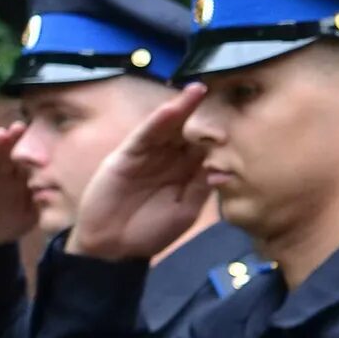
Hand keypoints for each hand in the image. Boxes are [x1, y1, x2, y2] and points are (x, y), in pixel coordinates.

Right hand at [0, 123, 37, 246]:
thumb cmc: (7, 223)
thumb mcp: (28, 216)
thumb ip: (41, 205)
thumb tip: (59, 197)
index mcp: (17, 177)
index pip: (25, 159)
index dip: (31, 148)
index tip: (42, 138)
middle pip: (7, 153)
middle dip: (13, 140)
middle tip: (20, 127)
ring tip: (0, 134)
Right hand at [70, 85, 211, 261]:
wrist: (114, 246)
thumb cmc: (150, 231)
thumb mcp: (183, 213)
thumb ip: (199, 190)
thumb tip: (221, 172)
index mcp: (184, 173)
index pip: (201, 150)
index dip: (212, 140)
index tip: (224, 137)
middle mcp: (167, 159)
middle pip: (186, 132)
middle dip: (197, 116)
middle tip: (206, 95)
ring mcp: (147, 155)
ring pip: (166, 128)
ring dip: (180, 108)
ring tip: (195, 91)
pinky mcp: (127, 156)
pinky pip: (144, 137)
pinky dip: (156, 124)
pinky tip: (169, 111)